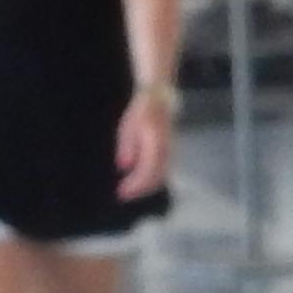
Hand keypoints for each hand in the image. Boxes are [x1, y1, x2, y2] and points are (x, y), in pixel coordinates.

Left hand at [116, 81, 176, 199]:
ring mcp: (171, 151)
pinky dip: (151, 180)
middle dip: (140, 189)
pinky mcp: (171, 152)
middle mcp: (167, 150)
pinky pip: (163, 171)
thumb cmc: (142, 109)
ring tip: (129, 191)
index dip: (135, 185)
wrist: (161, 97)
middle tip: (123, 195)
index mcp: (156, 142)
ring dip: (146, 187)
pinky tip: (139, 182)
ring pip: (161, 176)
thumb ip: (127, 145)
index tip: (121, 193)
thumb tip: (123, 167)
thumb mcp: (129, 124)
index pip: (148, 171)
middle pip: (156, 178)